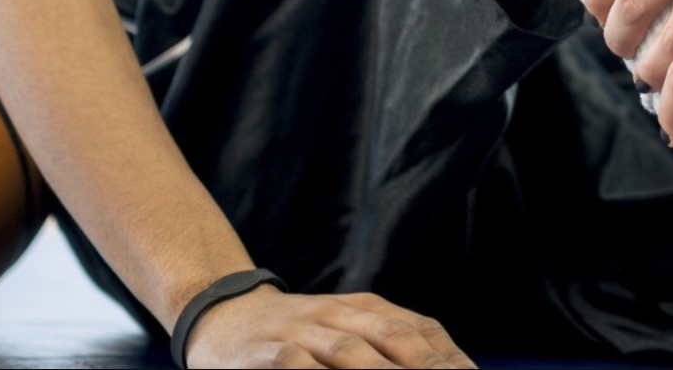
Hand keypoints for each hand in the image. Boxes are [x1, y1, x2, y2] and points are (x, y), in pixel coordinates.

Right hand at [180, 287, 470, 367]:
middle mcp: (338, 314)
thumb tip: (444, 367)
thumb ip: (388, 347)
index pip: (420, 330)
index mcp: (367, 309)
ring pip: (348, 351)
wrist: (222, 312)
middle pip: (393, 338)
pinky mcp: (263, 352)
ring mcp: (300, 331)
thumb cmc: (297, 334)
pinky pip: (292, 364)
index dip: (450, 356)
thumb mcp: (346, 330)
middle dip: (427, 366)